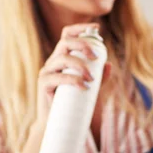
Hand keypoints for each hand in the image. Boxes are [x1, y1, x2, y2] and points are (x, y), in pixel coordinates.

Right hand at [8, 22, 110, 152]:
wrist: (56, 124)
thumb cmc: (73, 103)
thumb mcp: (90, 88)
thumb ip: (100, 77)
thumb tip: (110, 64)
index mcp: (63, 57)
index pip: (68, 35)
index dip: (80, 28)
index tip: (96, 28)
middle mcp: (53, 61)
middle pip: (65, 42)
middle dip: (82, 44)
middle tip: (96, 56)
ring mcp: (47, 71)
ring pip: (62, 58)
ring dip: (80, 65)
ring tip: (91, 79)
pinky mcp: (43, 84)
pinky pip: (57, 77)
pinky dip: (73, 80)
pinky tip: (84, 87)